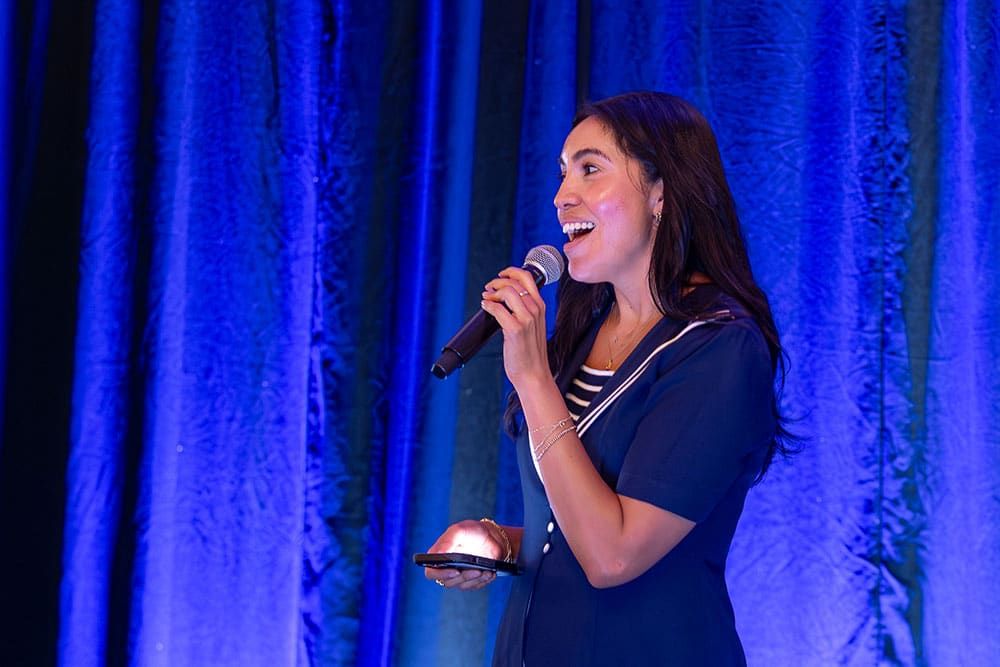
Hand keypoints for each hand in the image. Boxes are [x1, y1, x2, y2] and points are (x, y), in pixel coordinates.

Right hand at [424, 520, 502, 590]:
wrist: (491, 536)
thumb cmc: (472, 531)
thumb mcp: (459, 530)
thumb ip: (448, 540)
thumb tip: (440, 553)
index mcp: (438, 556)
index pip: (431, 572)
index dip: (440, 575)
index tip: (455, 571)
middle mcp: (446, 568)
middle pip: (448, 582)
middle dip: (464, 577)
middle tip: (476, 570)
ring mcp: (459, 576)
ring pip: (463, 585)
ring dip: (475, 579)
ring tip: (486, 570)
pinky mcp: (471, 580)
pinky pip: (475, 586)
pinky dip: (483, 580)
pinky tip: (490, 572)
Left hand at [481, 267, 550, 388]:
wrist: (533, 374)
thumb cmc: (530, 352)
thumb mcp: (532, 326)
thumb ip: (523, 311)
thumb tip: (503, 299)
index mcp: (540, 307)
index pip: (527, 278)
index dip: (511, 272)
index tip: (500, 276)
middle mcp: (535, 310)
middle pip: (515, 282)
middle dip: (497, 282)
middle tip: (488, 290)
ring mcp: (526, 319)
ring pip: (507, 292)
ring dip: (492, 293)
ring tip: (486, 299)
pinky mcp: (515, 329)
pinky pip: (498, 309)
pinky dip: (488, 305)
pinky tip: (485, 307)